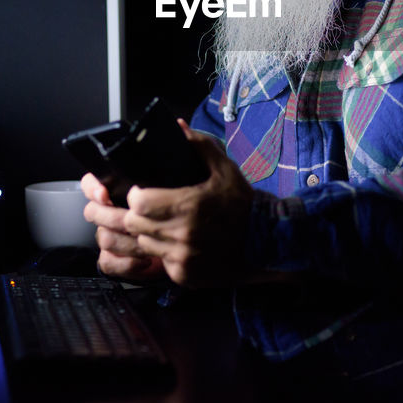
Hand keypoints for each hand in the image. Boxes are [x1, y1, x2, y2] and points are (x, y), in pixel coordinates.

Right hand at [82, 173, 165, 280]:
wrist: (175, 250)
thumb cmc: (170, 222)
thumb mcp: (162, 200)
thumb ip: (149, 192)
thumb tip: (140, 188)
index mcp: (117, 197)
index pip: (91, 185)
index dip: (92, 187)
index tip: (104, 193)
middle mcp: (108, 217)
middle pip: (93, 211)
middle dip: (114, 217)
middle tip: (135, 220)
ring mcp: (108, 238)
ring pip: (105, 238)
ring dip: (130, 242)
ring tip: (150, 242)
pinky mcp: (111, 261)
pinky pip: (108, 262)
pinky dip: (129, 263)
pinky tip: (146, 260)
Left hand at [122, 119, 254, 288]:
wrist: (268, 244)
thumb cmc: (244, 204)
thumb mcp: (225, 169)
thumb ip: (199, 146)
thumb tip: (178, 126)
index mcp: (190, 205)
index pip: (139, 203)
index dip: (137, 195)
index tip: (142, 191)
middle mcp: (183, 235)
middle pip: (134, 224)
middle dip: (137, 214)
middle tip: (149, 207)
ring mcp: (183, 259)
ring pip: (144, 244)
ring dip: (149, 233)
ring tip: (164, 224)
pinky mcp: (186, 276)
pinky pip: (160, 262)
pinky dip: (165, 252)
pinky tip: (180, 242)